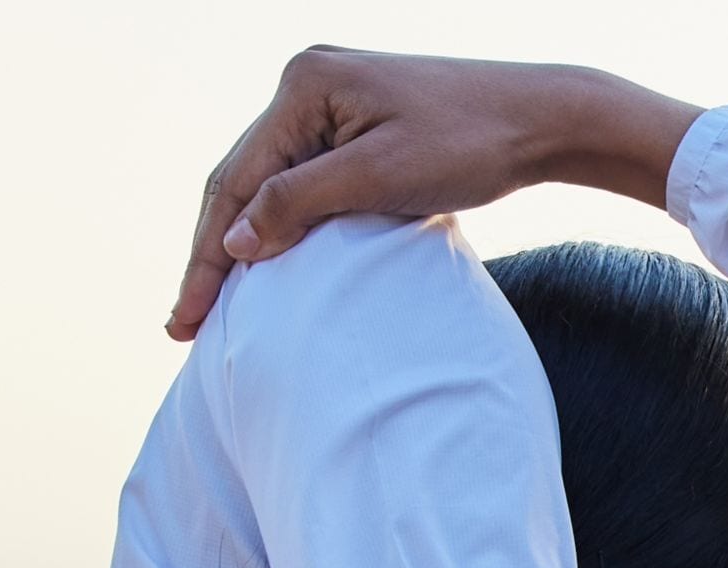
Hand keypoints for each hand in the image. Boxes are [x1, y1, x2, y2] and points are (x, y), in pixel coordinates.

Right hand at [170, 48, 702, 340]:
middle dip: (213, 254)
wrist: (543, 119)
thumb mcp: (380, 177)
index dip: (208, 255)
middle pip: (241, 179)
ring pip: (268, 182)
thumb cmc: (472, 141)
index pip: (237, 180)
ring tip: (213, 305)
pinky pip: (301, 179)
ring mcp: (330, 101)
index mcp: (305, 84)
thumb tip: (236, 242)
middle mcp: (307, 83)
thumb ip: (301, 203)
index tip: (186, 316)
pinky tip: (264, 266)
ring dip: (242, 242)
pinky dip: (280, 224)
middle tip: (184, 323)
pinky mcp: (355, 123)